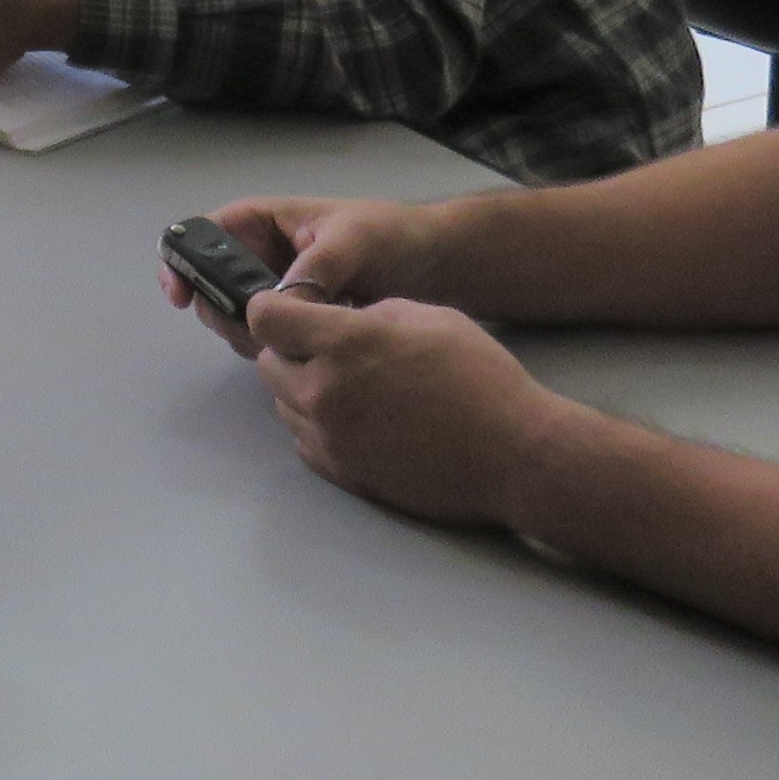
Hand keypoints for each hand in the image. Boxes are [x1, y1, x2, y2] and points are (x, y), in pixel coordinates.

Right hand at [157, 198, 453, 349]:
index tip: (181, 296)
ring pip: (235, 316)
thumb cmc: (394, 236)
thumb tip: (281, 302)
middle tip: (250, 328)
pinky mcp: (297, 323)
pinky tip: (302, 351)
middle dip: (218, 309)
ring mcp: (278, 293)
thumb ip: (315, 267)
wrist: (439, 267)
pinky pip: (265, 339)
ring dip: (246, 333)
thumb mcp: (354, 240)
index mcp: (266, 222)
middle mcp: (263, 257)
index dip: (183, 261)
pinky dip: (270, 349)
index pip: (205, 234)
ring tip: (289, 338)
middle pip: (212, 284)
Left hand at [244, 290, 561, 529]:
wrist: (513, 453)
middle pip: (268, 363)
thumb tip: (342, 320)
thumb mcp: (428, 316)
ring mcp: (329, 438)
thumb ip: (372, 313)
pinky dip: (319, 425)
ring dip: (303, 388)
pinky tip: (360, 418)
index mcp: (344, 343)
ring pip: (284, 404)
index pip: (265, 318)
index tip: (290, 308)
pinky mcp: (342, 472)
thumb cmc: (480, 377)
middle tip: (329, 346)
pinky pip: (305, 440)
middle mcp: (323, 392)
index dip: (273, 307)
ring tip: (353, 384)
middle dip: (289, 348)